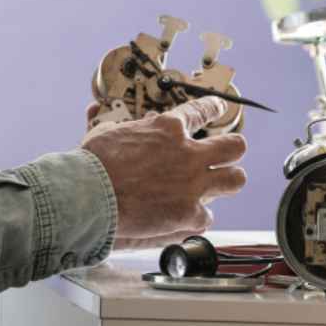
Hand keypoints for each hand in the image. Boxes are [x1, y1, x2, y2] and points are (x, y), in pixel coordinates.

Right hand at [82, 96, 246, 248]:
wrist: (89, 197)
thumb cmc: (94, 165)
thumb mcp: (107, 132)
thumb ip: (120, 127)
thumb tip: (112, 121)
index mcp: (168, 129)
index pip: (202, 110)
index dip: (213, 107)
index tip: (218, 107)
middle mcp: (188, 154)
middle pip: (233, 146)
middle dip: (233, 149)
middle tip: (228, 153)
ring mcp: (192, 184)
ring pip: (235, 179)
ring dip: (228, 181)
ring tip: (221, 185)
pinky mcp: (188, 213)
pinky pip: (207, 217)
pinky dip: (196, 218)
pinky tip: (188, 218)